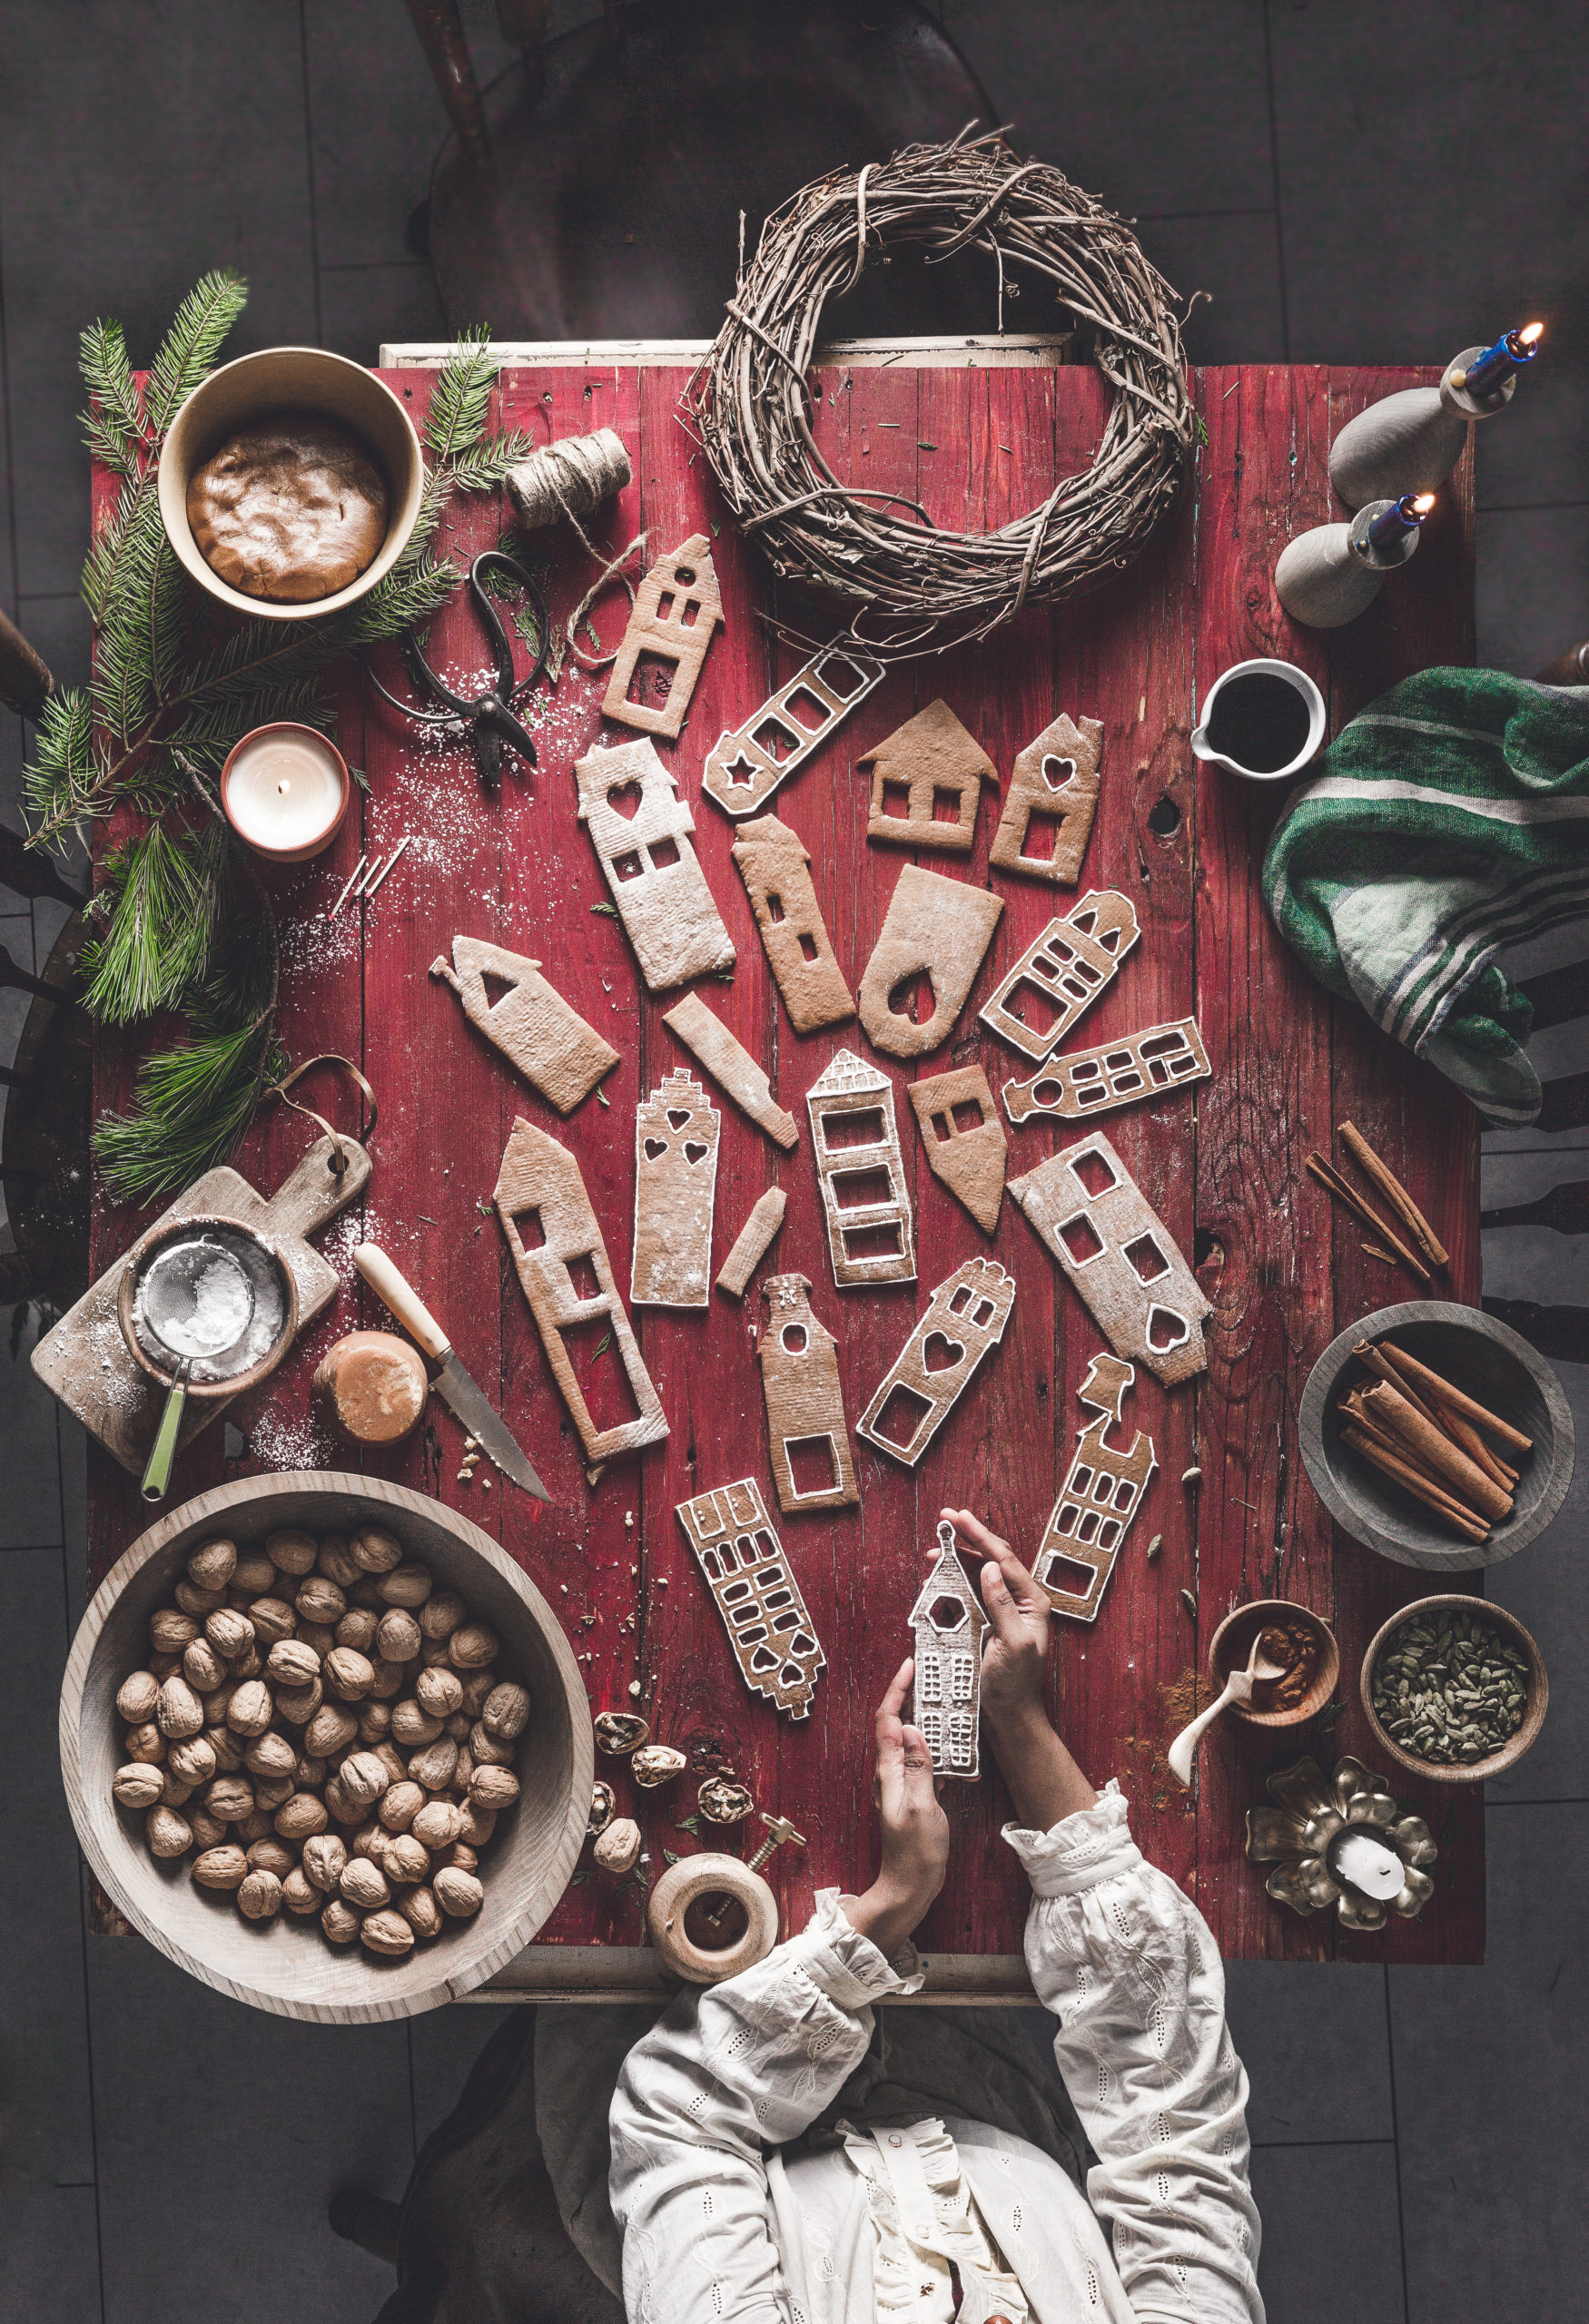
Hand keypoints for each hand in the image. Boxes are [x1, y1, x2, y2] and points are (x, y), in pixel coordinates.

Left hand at [842, 1658, 949, 1956]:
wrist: (910, 1886)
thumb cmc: (915, 1853)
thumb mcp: (921, 1806)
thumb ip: (917, 1767)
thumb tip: (910, 1728)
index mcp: (888, 1772)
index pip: (887, 1720)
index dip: (896, 1689)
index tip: (910, 1666)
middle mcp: (889, 1773)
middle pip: (894, 1724)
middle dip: (909, 1695)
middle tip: (929, 1675)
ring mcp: (899, 1784)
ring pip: (908, 1740)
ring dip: (923, 1719)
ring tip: (943, 1703)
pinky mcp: (911, 1794)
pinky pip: (919, 1759)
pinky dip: (933, 1746)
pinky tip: (951, 1748)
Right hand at [942, 1507, 1049, 1734]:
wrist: (1008, 1715)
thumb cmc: (1016, 1684)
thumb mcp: (1013, 1643)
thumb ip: (1003, 1604)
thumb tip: (991, 1568)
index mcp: (1033, 1602)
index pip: (1004, 1559)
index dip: (980, 1535)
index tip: (959, 1517)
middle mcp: (1019, 1600)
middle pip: (991, 1559)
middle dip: (967, 1539)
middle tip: (944, 1520)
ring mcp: (1001, 1610)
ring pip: (977, 1573)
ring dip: (956, 1560)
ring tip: (935, 1552)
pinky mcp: (985, 1621)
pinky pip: (967, 1594)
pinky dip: (951, 1582)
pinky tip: (938, 1579)